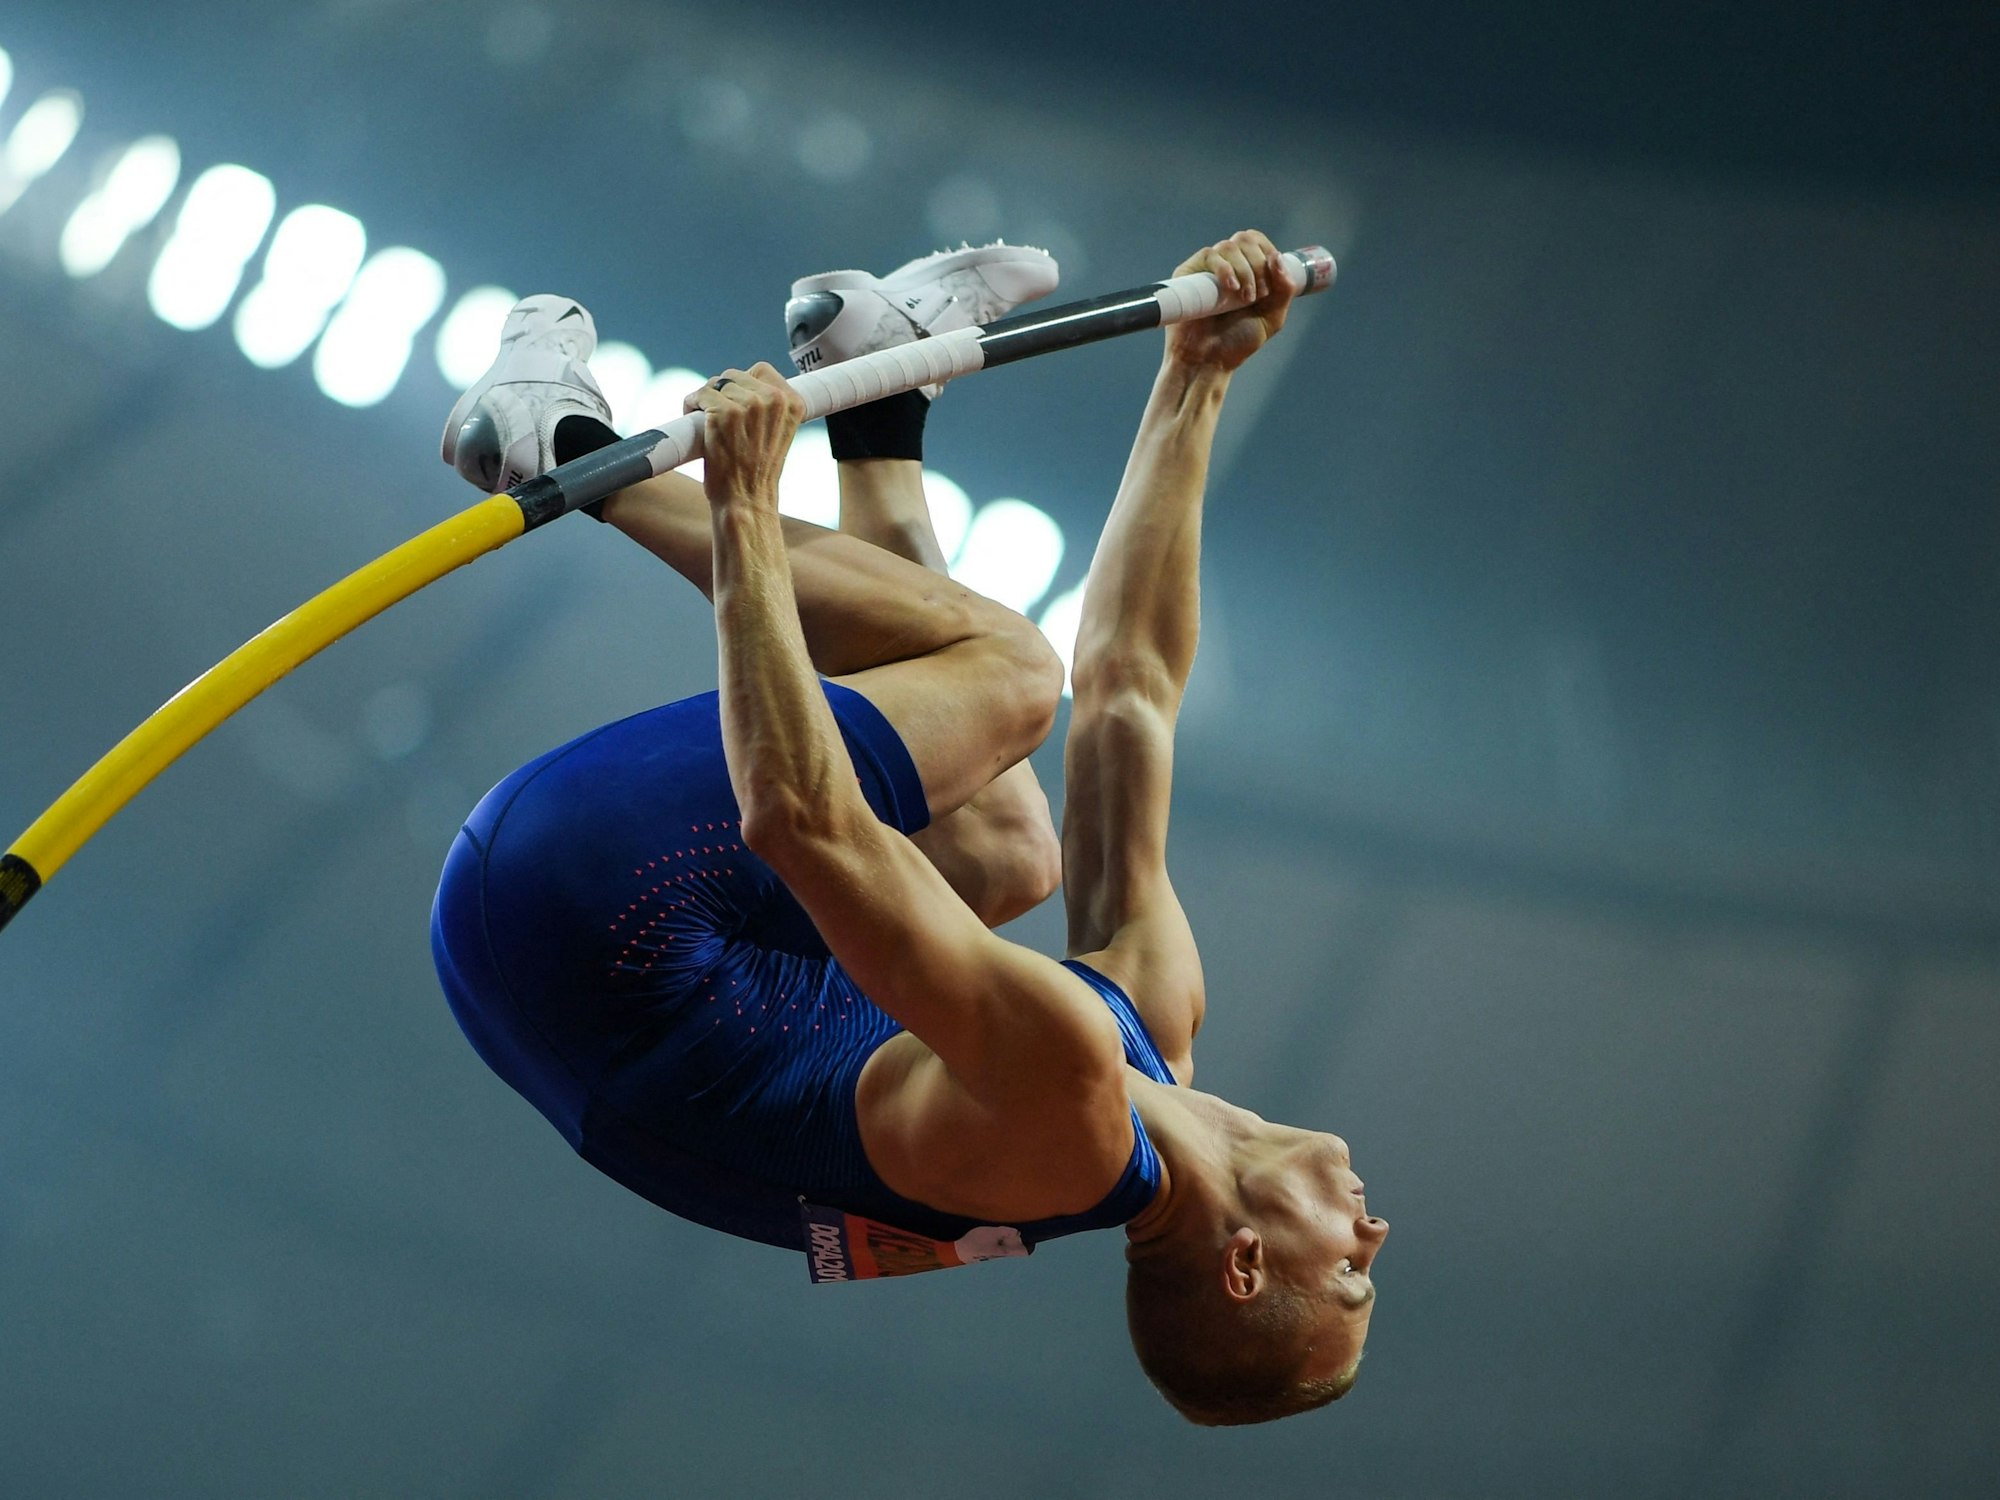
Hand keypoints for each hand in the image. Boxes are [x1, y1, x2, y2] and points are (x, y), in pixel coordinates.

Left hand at [684, 362, 805, 507]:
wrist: (747, 500)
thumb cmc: (759, 471)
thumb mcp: (778, 433)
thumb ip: (770, 407)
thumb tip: (745, 385)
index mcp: (793, 402)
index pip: (762, 370)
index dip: (744, 382)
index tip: (736, 399)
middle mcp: (773, 399)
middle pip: (735, 374)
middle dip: (722, 391)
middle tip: (717, 413)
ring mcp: (747, 405)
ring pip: (715, 383)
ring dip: (705, 398)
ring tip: (706, 420)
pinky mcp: (722, 413)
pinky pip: (699, 395)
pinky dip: (691, 404)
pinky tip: (693, 417)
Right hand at [1164, 229, 1295, 372]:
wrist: (1209, 361)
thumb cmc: (1237, 342)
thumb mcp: (1272, 317)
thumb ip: (1283, 289)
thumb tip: (1276, 257)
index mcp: (1246, 269)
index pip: (1257, 241)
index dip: (1268, 253)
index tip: (1271, 283)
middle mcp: (1226, 264)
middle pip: (1246, 239)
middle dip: (1259, 265)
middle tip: (1258, 295)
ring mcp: (1207, 268)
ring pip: (1230, 246)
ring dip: (1245, 271)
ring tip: (1244, 299)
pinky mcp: (1188, 273)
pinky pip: (1210, 255)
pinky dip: (1226, 269)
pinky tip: (1231, 289)